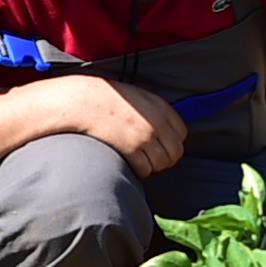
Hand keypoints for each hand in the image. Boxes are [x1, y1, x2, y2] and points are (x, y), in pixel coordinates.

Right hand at [58, 77, 186, 177]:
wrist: (83, 102)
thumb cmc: (107, 99)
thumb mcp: (138, 96)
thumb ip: (156, 111)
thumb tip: (169, 130)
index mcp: (161, 107)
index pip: (182, 133)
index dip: (172, 142)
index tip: (161, 144)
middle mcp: (157, 122)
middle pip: (175, 152)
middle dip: (165, 157)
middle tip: (151, 157)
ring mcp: (145, 137)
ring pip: (162, 163)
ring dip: (152, 165)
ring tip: (139, 159)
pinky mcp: (132, 150)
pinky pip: (145, 169)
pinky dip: (139, 170)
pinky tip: (130, 162)